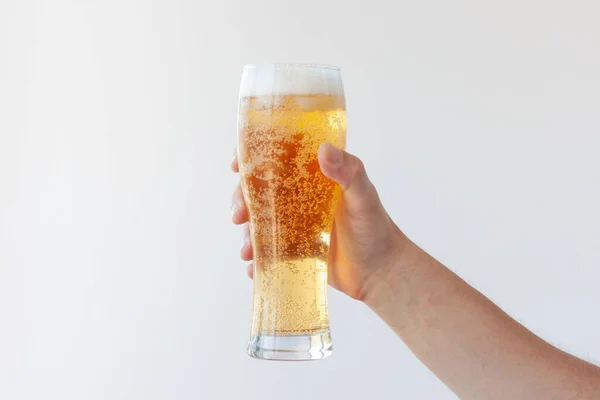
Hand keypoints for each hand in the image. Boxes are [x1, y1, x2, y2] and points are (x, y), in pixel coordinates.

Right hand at [231, 143, 404, 300]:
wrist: (380, 272)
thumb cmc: (375, 228)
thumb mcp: (363, 196)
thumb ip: (348, 172)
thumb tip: (324, 150)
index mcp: (312, 176)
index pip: (277, 157)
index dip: (252, 156)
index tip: (236, 164)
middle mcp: (298, 196)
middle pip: (258, 190)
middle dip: (242, 200)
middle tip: (239, 215)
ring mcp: (293, 224)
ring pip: (259, 221)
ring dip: (247, 233)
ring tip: (248, 250)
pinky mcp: (293, 249)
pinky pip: (267, 250)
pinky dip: (257, 259)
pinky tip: (254, 268)